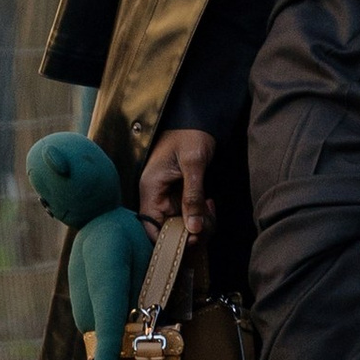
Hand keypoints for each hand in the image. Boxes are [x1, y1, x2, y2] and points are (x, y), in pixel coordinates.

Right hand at [139, 124, 215, 241]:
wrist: (199, 118)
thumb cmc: (191, 134)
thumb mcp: (193, 164)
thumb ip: (192, 196)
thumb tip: (194, 228)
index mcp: (151, 189)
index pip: (150, 228)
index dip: (168, 240)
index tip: (191, 239)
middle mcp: (157, 197)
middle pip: (168, 231)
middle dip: (190, 232)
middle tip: (207, 222)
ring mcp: (169, 197)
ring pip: (181, 225)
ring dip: (199, 224)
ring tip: (210, 207)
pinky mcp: (181, 196)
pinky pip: (189, 216)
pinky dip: (202, 215)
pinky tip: (209, 204)